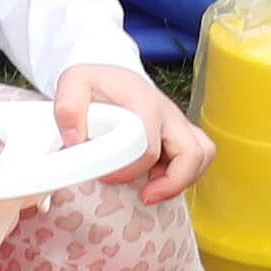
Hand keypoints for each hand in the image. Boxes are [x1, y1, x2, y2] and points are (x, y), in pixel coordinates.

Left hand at [50, 59, 211, 206]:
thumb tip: (75, 141)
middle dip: (172, 182)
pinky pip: (197, 157)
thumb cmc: (94, 83)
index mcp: (144, 102)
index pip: (150, 146)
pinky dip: (182, 175)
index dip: (131, 169)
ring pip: (203, 154)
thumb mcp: (72, 83)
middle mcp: (168, 112)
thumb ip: (68, 107)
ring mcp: (177, 123)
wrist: (108, 75)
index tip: (108, 177)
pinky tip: (154, 181)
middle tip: (144, 195)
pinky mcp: (179, 133)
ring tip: (153, 190)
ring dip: (183, 179)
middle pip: (193, 152)